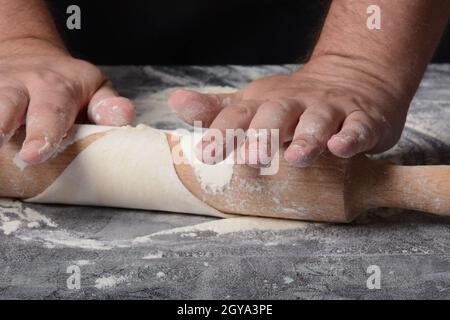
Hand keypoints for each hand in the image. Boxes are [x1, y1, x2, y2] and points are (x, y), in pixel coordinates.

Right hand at [0, 38, 134, 163]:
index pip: (51, 110)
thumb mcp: (96, 88)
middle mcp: (21, 85)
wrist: (30, 57)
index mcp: (56, 87)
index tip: (35, 154)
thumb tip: (123, 117)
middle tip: (0, 143)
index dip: (43, 133)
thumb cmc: (69, 84)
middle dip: (0, 124)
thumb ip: (108, 105)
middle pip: (7, 103)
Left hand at [168, 55, 409, 166]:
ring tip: (296, 156)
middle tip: (252, 158)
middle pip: (277, 114)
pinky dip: (352, 136)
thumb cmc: (291, 103)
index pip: (239, 115)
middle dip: (264, 135)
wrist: (351, 79)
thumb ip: (217, 110)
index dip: (222, 132)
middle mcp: (293, 104)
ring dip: (307, 138)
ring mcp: (328, 110)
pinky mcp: (360, 119)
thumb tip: (176, 102)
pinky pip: (358, 127)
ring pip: (317, 121)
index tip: (206, 153)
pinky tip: (341, 147)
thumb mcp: (251, 104)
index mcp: (264, 104)